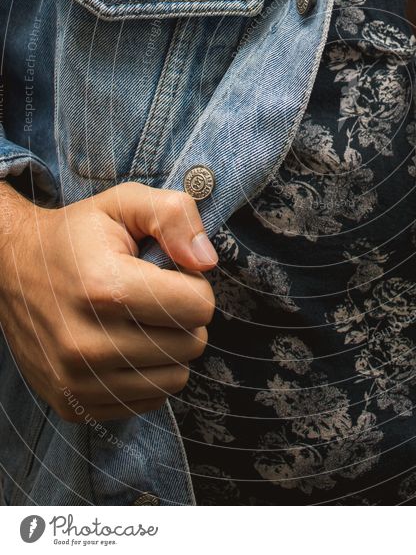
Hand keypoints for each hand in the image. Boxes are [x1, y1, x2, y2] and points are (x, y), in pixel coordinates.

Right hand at [0, 181, 217, 421]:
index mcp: (105, 287)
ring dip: (170, 349)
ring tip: (141, 321)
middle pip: (191, 344)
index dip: (194, 284)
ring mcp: (77, 380)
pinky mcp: (72, 404)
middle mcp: (87, 342)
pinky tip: (126, 346)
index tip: (170, 274)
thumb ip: (174, 216)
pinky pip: (149, 400)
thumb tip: (205, 261)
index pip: (199, 306)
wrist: (10, 268)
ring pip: (175, 378)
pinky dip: (149, 374)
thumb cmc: (77, 235)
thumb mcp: (125, 202)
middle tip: (155, 298)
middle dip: (185, 318)